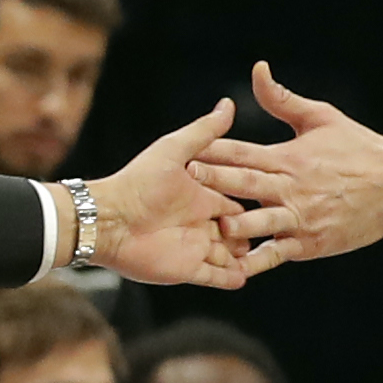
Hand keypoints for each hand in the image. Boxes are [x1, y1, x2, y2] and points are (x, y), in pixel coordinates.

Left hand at [86, 98, 257, 290]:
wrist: (109, 218)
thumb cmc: (138, 181)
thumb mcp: (174, 151)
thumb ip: (203, 132)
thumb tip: (228, 104)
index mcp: (199, 196)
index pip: (233, 201)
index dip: (251, 202)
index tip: (273, 199)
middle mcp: (198, 223)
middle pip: (234, 230)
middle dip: (251, 232)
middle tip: (272, 230)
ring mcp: (193, 248)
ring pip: (227, 255)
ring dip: (244, 256)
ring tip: (266, 256)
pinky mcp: (186, 270)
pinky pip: (214, 277)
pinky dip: (229, 278)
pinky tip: (245, 278)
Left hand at [188, 61, 382, 266]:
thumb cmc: (358, 148)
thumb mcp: (321, 117)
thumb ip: (283, 99)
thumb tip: (257, 69)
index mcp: (288, 156)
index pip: (242, 151)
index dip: (212, 150)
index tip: (184, 149)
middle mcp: (292, 186)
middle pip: (246, 182)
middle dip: (215, 180)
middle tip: (185, 178)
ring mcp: (301, 217)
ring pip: (263, 221)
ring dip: (239, 223)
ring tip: (215, 227)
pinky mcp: (311, 243)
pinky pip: (279, 253)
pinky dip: (259, 261)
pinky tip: (236, 269)